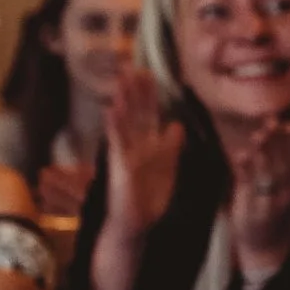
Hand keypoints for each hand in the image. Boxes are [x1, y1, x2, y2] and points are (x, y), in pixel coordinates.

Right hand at [102, 66, 184, 242]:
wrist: (137, 223)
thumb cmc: (150, 198)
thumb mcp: (167, 168)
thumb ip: (171, 146)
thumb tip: (177, 125)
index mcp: (150, 145)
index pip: (149, 113)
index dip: (149, 94)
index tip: (147, 73)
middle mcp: (136, 145)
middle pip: (136, 112)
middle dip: (135, 90)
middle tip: (131, 66)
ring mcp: (127, 153)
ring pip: (125, 121)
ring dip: (124, 101)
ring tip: (121, 80)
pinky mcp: (120, 165)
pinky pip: (117, 142)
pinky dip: (115, 125)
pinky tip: (112, 109)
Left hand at [222, 115, 289, 288]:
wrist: (266, 241)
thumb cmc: (271, 204)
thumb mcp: (282, 183)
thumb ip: (279, 159)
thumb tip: (276, 130)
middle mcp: (288, 192)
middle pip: (284, 162)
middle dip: (278, 142)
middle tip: (272, 122)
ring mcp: (272, 201)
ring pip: (269, 174)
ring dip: (263, 153)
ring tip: (257, 135)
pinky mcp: (254, 209)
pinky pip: (250, 187)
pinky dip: (245, 171)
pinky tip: (240, 156)